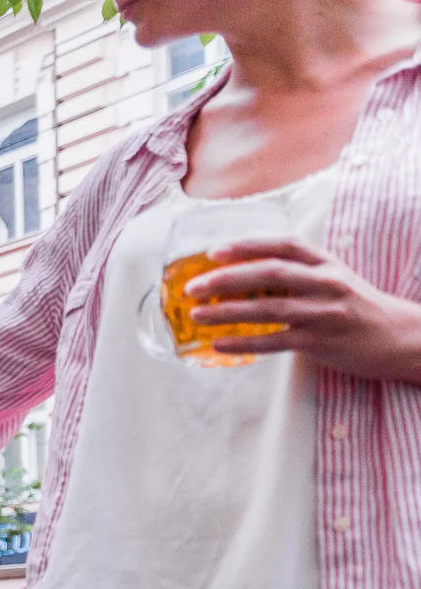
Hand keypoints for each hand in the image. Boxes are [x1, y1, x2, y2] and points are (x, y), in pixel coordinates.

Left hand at [190, 238, 420, 381]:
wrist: (396, 337)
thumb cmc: (355, 307)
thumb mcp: (331, 279)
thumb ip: (295, 274)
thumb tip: (241, 276)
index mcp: (325, 262)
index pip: (283, 245)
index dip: (247, 245)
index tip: (214, 251)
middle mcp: (325, 283)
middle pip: (270, 274)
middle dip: (227, 279)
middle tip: (193, 288)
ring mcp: (323, 313)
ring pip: (269, 308)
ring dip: (227, 311)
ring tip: (197, 316)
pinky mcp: (320, 342)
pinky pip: (275, 342)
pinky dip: (244, 342)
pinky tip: (219, 343)